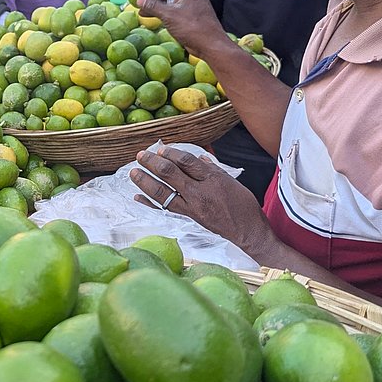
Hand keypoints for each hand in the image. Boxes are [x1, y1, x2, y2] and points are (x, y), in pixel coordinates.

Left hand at [129, 145, 274, 255]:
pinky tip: (137, 197)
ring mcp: (191, 207)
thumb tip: (199, 158)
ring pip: (162, 192)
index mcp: (212, 179)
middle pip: (170, 174)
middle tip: (141, 156)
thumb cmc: (244, 206)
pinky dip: (149, 204)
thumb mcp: (232, 182)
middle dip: (152, 163)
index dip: (171, 153)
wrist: (248, 233)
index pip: (186, 161)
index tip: (161, 148)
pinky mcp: (188, 219)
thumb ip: (213, 169)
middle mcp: (199, 192)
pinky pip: (164, 211)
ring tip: (133, 172)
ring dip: (145, 181)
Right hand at [134, 0, 227, 58]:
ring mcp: (191, 2)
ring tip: (140, 0)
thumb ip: (153, 6)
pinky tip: (148, 13)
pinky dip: (161, 7)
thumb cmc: (192, 28)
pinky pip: (173, 5)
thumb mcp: (169, 15)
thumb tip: (139, 0)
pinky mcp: (190, 13)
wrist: (211, 45)